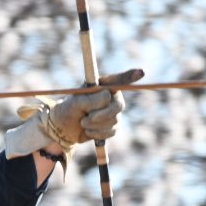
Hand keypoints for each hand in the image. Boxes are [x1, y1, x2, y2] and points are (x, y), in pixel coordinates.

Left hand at [4, 88, 125, 157]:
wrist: (64, 127)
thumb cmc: (68, 109)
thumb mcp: (76, 102)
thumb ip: (92, 99)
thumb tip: (107, 97)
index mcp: (103, 85)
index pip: (120, 80)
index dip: (131, 76)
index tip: (141, 72)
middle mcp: (111, 96)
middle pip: (118, 106)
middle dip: (101, 115)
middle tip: (86, 119)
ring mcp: (114, 111)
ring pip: (114, 120)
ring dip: (96, 125)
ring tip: (83, 123)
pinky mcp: (113, 125)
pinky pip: (112, 131)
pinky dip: (98, 133)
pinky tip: (89, 131)